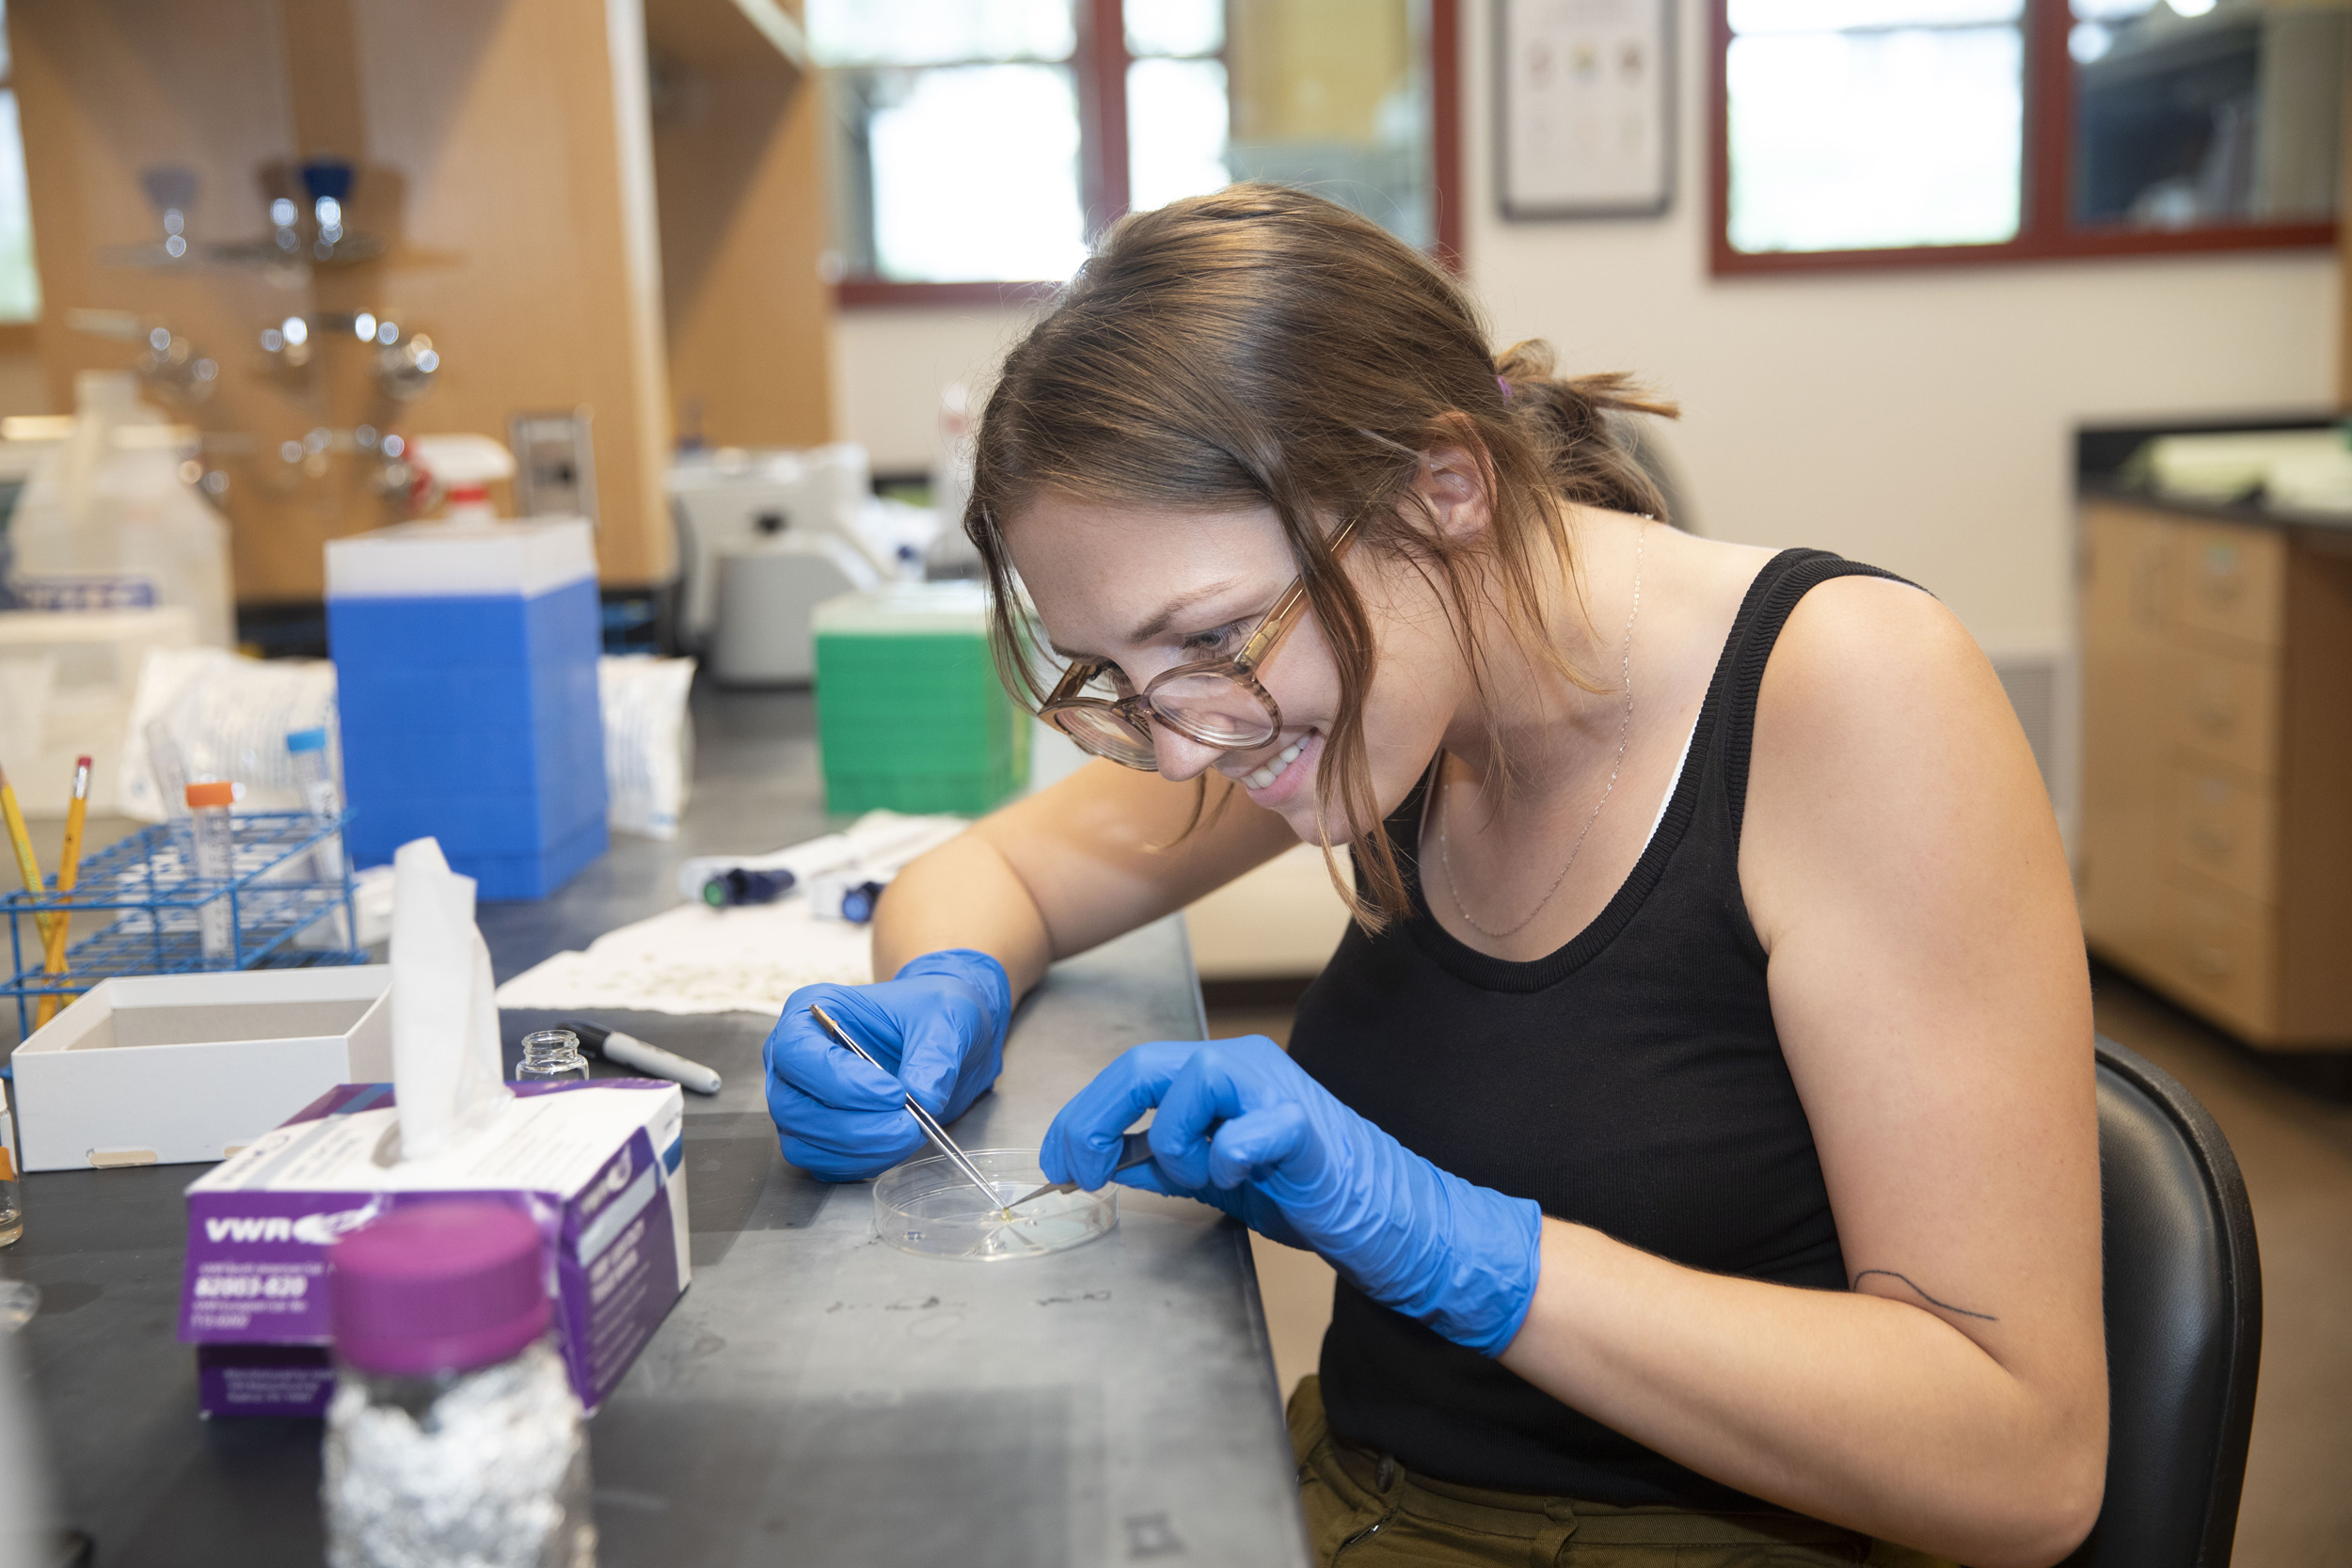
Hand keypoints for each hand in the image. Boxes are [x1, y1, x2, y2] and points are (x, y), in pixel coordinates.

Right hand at [762, 949, 1009, 1180]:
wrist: (941, 1038)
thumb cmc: (930, 1013)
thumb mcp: (945, 1018)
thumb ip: (934, 1055)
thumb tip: (924, 1099)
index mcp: (809, 1013)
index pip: (796, 1054)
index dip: (841, 1081)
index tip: (895, 1093)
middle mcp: (792, 1060)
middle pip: (791, 1107)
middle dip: (854, 1126)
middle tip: (909, 1124)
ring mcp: (799, 1100)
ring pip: (802, 1143)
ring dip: (860, 1150)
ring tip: (910, 1133)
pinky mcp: (816, 1135)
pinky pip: (822, 1164)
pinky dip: (860, 1163)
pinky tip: (896, 1144)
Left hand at [1041, 1035, 1542, 1355]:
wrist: (1386, 1220)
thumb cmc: (1308, 1192)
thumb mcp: (1220, 1177)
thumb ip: (1171, 1160)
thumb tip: (1113, 1158)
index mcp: (1223, 1072)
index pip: (1134, 1073)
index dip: (1084, 1113)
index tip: (1056, 1161)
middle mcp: (1245, 1064)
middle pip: (1145, 1068)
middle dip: (1095, 1121)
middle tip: (1077, 1172)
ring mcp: (1275, 1089)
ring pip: (1185, 1093)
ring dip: (1177, 1150)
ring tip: (1212, 1180)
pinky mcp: (1302, 1127)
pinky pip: (1243, 1132)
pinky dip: (1227, 1160)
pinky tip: (1241, 1176)